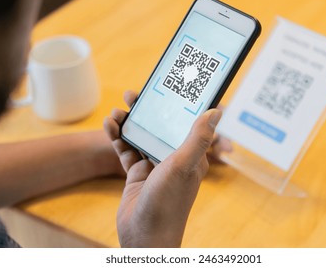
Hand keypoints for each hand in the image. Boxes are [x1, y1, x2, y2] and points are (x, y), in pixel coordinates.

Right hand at [104, 91, 221, 246]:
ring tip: (116, 111)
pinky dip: (118, 138)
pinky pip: (127, 150)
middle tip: (132, 94)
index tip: (163, 89)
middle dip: (145, 110)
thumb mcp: (183, 165)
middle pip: (159, 127)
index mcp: (190, 156)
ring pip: (141, 137)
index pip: (184, 123)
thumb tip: (216, 110)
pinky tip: (109, 126)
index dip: (174, 106)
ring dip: (129, 123)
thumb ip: (198, 138)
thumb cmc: (168, 202)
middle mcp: (173, 159)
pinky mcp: (137, 174)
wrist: (144, 236)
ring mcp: (154, 166)